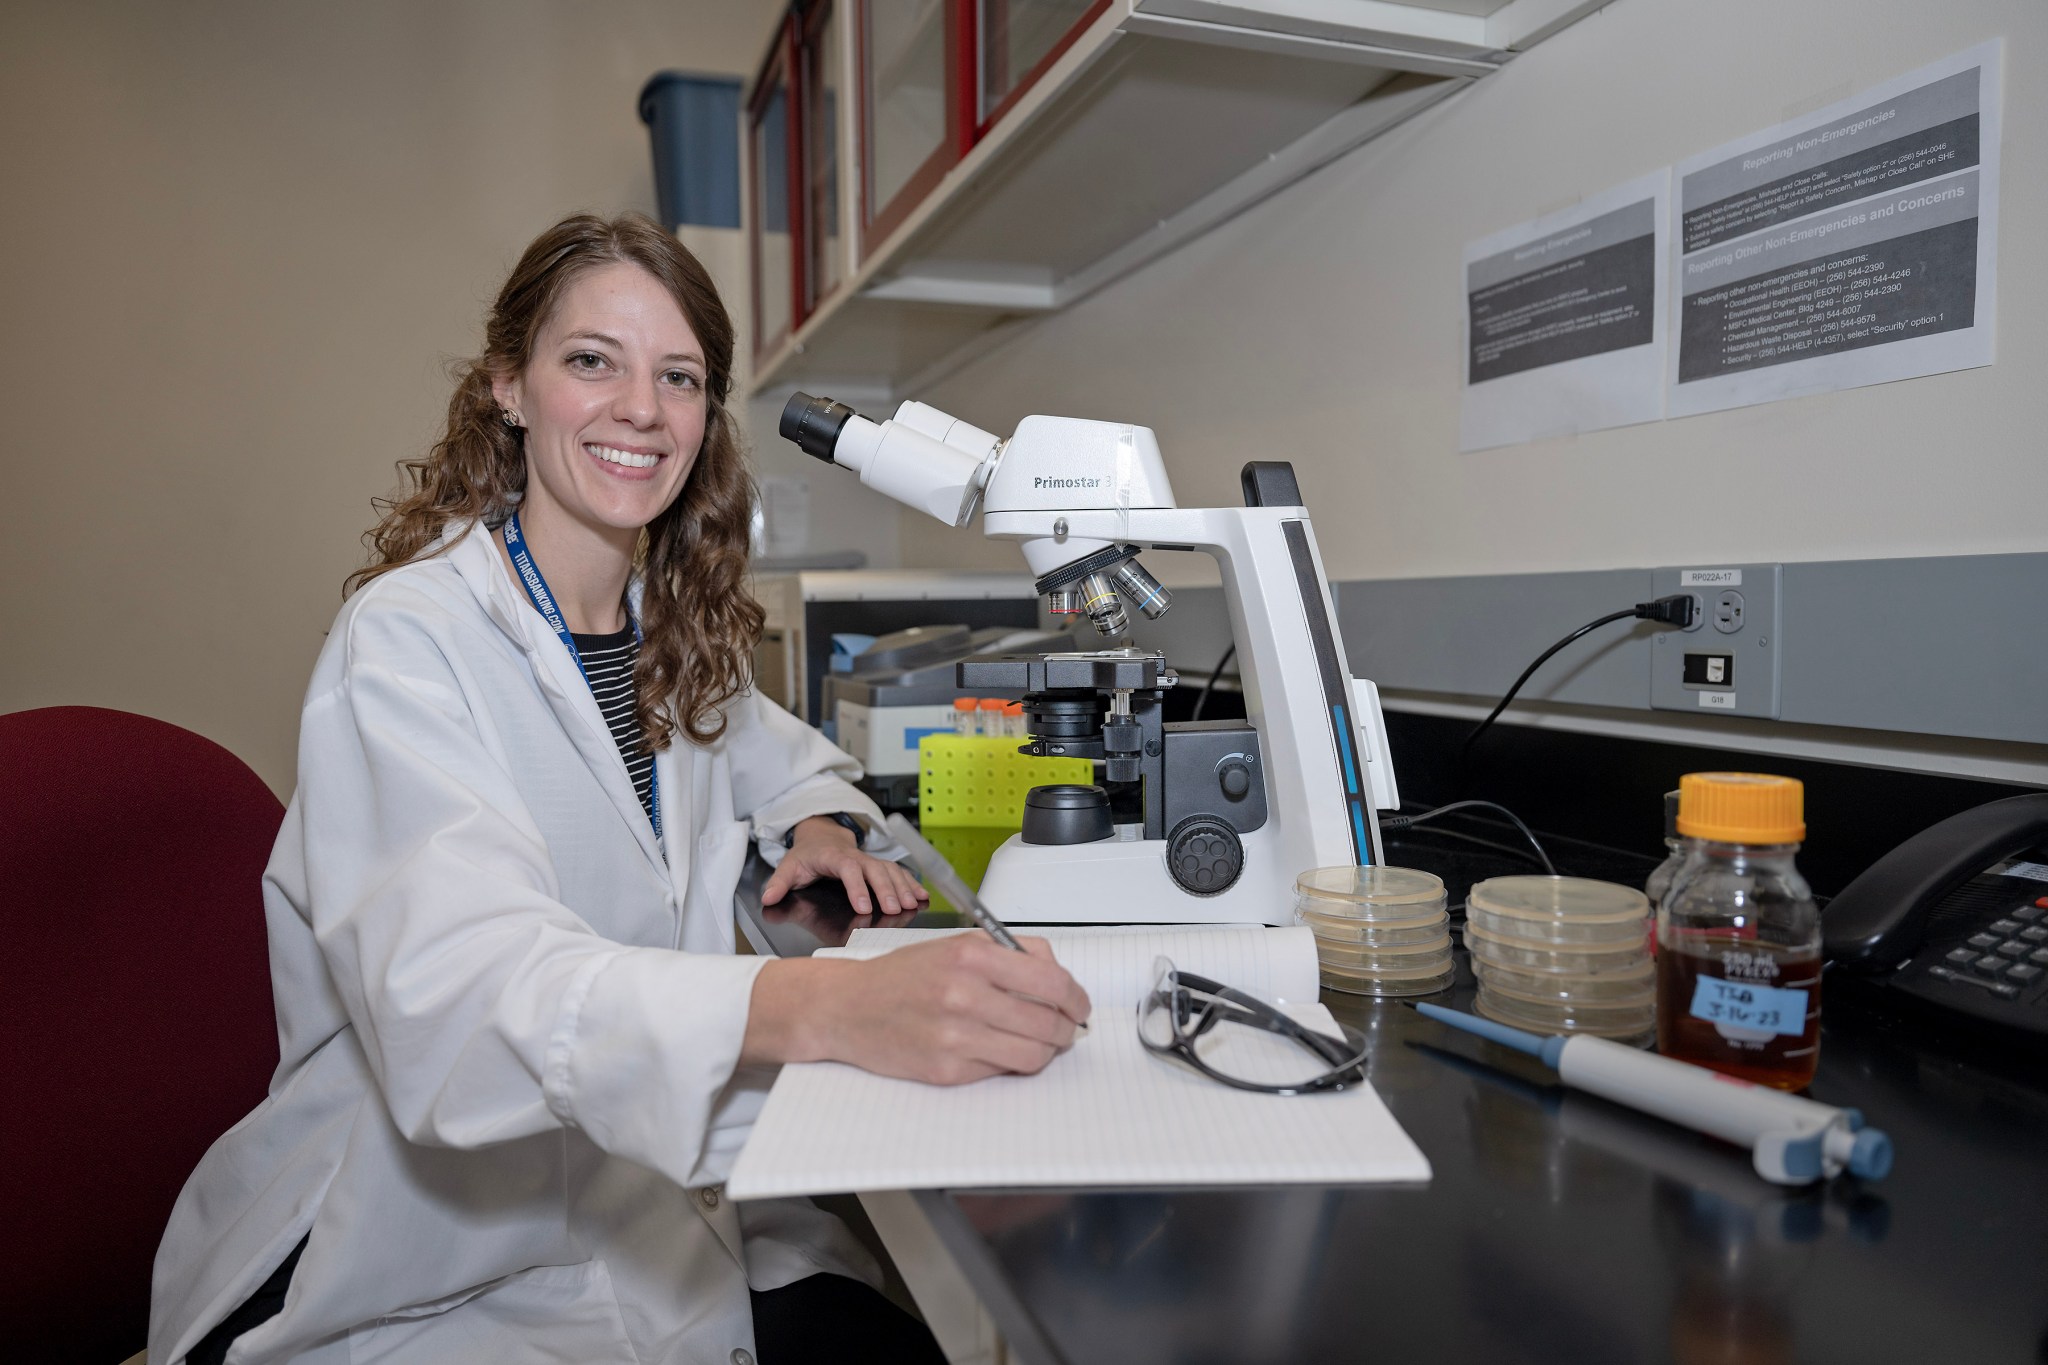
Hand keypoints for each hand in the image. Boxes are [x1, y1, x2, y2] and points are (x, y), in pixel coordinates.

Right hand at [745, 934, 1092, 1083]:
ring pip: (1032, 1055)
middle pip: (1048, 1023)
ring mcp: (955, 1037)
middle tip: (1066, 1027)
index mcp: (971, 956)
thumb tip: (1057, 976)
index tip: (1079, 1004)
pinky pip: (1001, 1071)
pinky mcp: (947, 1071)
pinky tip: (995, 1047)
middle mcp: (964, 996)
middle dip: (1067, 1029)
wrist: (848, 1008)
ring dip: (1046, 1050)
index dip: (1077, 997)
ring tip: (1038, 1040)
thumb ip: (1010, 954)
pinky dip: (1008, 1061)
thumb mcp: (957, 945)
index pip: (1052, 982)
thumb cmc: (903, 975)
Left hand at [761, 816, 927, 915]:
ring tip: (912, 905)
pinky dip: (911, 883)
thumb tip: (768, 898)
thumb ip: (779, 883)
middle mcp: (856, 857)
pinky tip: (922, 896)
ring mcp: (870, 860)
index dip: (857, 887)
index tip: (863, 906)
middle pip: (875, 869)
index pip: (848, 869)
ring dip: (903, 887)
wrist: (822, 837)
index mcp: (834, 857)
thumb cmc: (807, 856)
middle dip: (887, 889)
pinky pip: (898, 872)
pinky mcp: (879, 866)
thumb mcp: (788, 866)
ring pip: (890, 870)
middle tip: (895, 909)